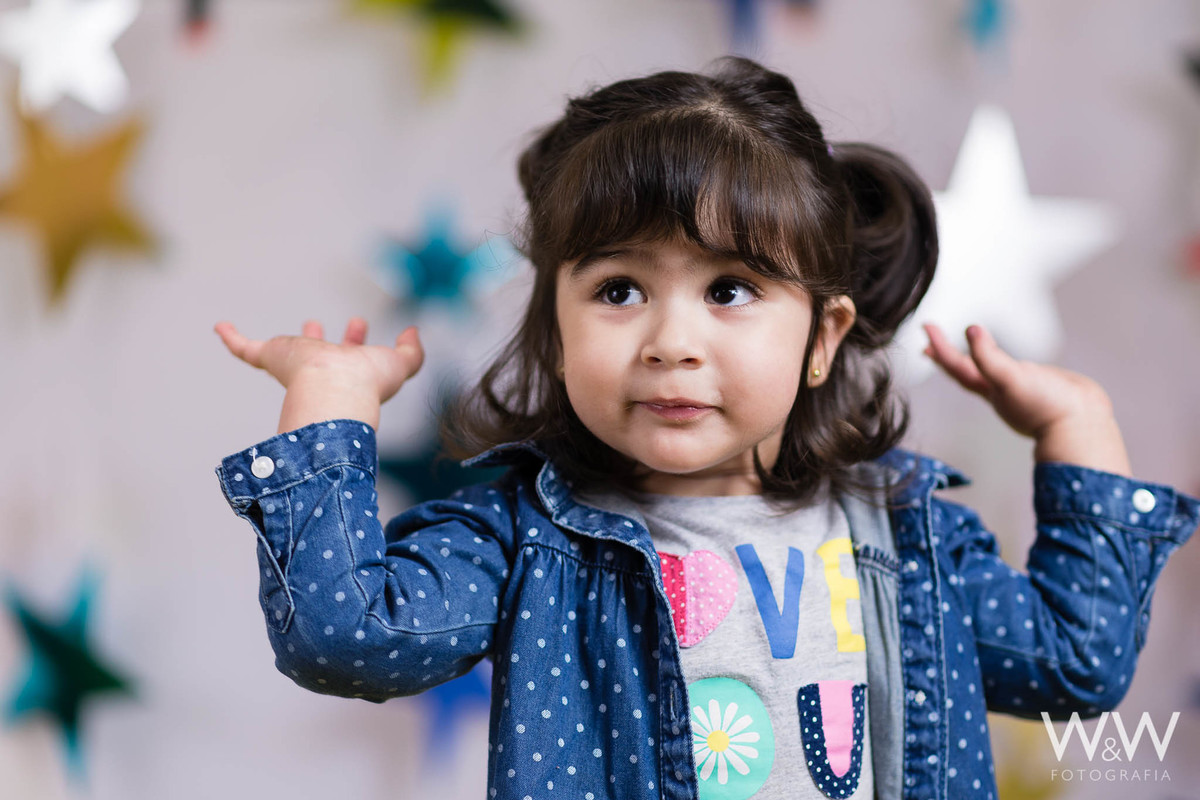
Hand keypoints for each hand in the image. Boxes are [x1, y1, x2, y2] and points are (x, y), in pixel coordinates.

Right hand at [214, 317, 424, 405]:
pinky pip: (245, 349)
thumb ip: (413, 352)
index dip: (354, 340)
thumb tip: (413, 331)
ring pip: (283, 351)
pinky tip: (220, 327)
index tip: (357, 324)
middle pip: (317, 351)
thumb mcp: (401, 363)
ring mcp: (294, 365)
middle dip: (318, 338)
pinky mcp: (270, 358)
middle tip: (315, 322)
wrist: (333, 387)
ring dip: (280, 340)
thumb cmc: (367, 380)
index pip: (350, 355)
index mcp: (348, 370)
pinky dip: (232, 339)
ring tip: (269, 327)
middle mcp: (321, 368)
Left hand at [922, 322, 1111, 438]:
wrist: (1083, 425)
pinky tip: (1008, 359)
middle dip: (947, 351)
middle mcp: (999, 389)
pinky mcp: (1040, 387)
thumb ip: (988, 357)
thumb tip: (971, 330)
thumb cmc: (1045, 407)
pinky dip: (1008, 361)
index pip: (955, 365)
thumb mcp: (1010, 379)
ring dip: (975, 356)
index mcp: (988, 388)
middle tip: (932, 333)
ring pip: (990, 369)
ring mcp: (1019, 389)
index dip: (939, 347)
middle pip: (965, 367)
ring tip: (966, 342)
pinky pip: (1016, 371)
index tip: (926, 326)